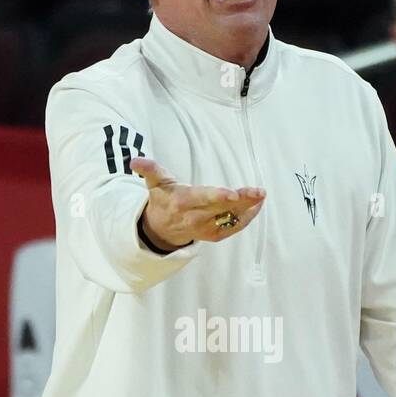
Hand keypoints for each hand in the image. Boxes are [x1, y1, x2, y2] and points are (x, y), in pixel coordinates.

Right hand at [132, 157, 265, 248]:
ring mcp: (206, 228)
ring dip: (248, 209)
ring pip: (230, 219)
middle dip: (241, 201)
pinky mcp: (214, 234)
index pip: (203, 199)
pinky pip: (233, 228)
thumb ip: (149, 170)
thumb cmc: (162, 199)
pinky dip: (247, 218)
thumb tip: (134, 161)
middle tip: (259, 192)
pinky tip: (258, 205)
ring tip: (261, 195)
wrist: (161, 230)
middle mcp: (196, 217)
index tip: (233, 194)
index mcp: (183, 202)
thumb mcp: (154, 183)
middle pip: (221, 209)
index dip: (218, 196)